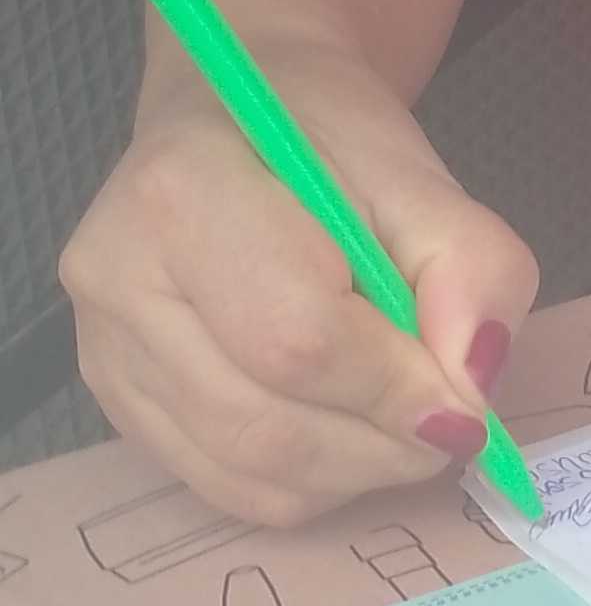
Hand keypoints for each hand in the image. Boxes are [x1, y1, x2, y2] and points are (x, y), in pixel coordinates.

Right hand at [60, 45, 538, 528]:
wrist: (235, 117)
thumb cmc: (322, 140)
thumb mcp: (420, 176)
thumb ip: (470, 267)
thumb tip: (472, 386)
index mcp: (182, 189)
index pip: (296, 336)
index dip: (395, 387)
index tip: (466, 399)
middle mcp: (116, 274)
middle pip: (267, 422)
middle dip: (384, 443)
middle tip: (450, 420)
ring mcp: (103, 347)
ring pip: (249, 471)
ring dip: (356, 470)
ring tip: (401, 417)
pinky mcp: (118, 402)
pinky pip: (229, 488)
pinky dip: (312, 482)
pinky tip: (343, 428)